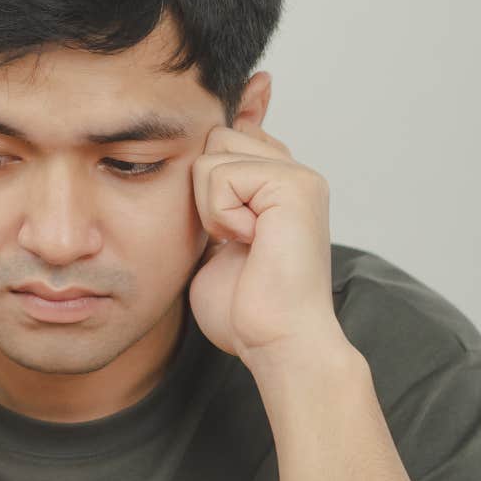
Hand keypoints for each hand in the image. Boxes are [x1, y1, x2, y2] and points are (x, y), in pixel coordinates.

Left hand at [186, 123, 345, 372]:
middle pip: (213, 138)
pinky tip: (248, 243)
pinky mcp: (294, 186)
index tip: (221, 229)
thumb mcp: (213, 244)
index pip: (222, 139)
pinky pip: (222, 175)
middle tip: (230, 237)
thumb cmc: (244, 309)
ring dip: (210, 207)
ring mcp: (298, 176)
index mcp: (276, 184)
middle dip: (202, 191)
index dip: (205, 181)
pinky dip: (221, 215)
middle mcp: (292, 173)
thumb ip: (209, 204)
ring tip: (241, 242)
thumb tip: (182, 174)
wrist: (274, 342)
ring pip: (212, 154)